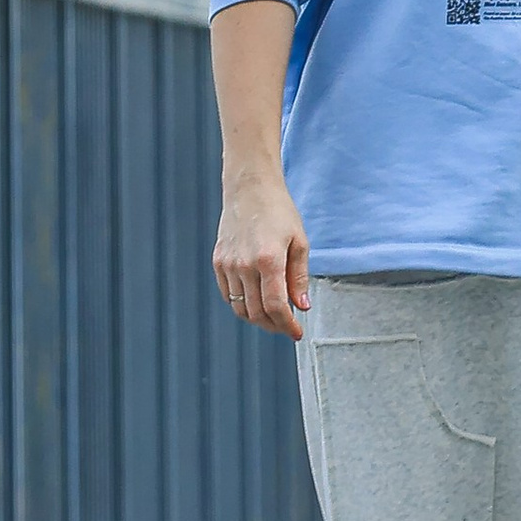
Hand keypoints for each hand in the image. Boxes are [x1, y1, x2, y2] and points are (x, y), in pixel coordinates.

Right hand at [214, 168, 310, 335]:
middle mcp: (244, 265)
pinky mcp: (218, 261)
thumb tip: (302, 306)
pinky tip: (256, 302)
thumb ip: (299, 277)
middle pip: (257, 312)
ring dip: (258, 319)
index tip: (297, 333)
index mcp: (268, 260)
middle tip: (288, 327)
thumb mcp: (299, 242)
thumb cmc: (279, 211)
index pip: (276, 306)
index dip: (287, 325)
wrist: (250, 188)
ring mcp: (227, 264)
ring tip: (274, 317)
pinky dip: (242, 305)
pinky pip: (228, 295)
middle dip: (274, 325)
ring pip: (240, 308)